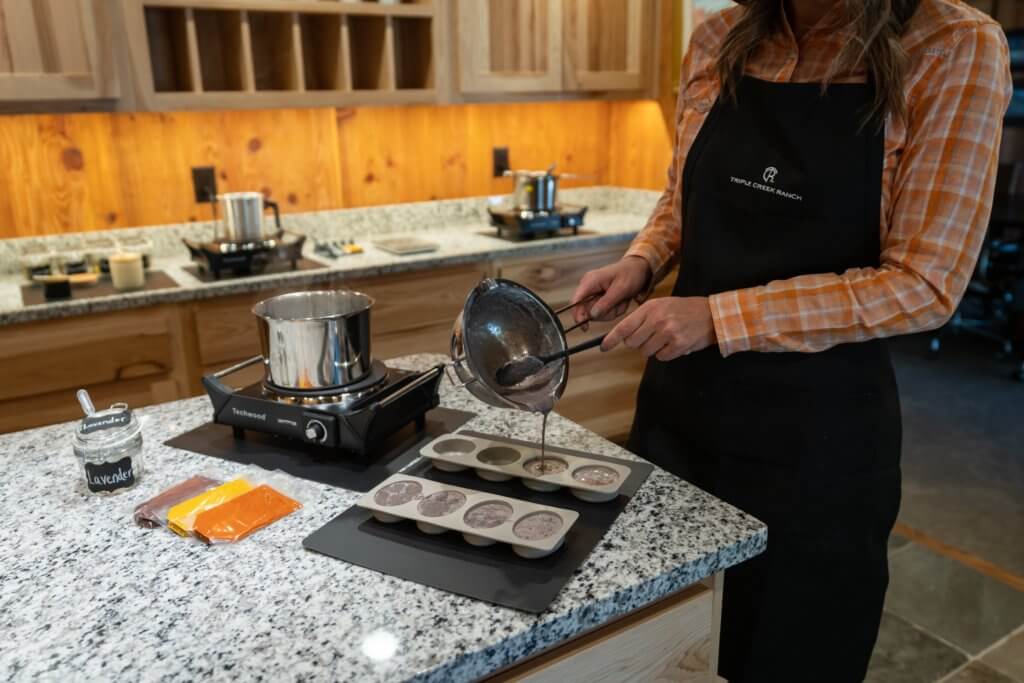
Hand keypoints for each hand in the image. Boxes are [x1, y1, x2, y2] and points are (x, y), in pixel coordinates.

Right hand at [570, 256, 651, 324]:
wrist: (636, 269)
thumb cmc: (630, 274)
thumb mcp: (621, 289)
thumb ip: (606, 302)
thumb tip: (592, 315)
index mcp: (590, 281)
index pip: (575, 301)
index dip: (578, 315)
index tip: (585, 327)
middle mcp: (587, 286)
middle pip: (586, 310)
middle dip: (605, 313)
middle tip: (619, 305)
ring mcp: (591, 292)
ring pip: (595, 313)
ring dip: (611, 311)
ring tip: (621, 301)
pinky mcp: (596, 297)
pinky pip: (600, 311)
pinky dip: (612, 310)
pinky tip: (619, 302)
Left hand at [601, 296, 715, 360]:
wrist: (711, 314)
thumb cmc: (683, 309)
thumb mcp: (661, 305)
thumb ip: (642, 318)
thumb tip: (623, 336)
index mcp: (651, 308)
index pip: (624, 327)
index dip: (611, 339)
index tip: (603, 347)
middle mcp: (658, 320)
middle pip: (633, 343)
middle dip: (638, 343)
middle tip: (651, 336)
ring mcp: (668, 333)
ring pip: (646, 352)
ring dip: (653, 348)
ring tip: (665, 338)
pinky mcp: (678, 345)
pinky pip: (661, 357)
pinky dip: (665, 353)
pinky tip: (674, 343)